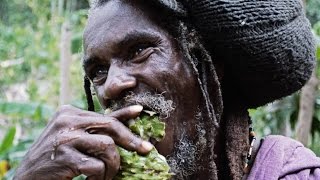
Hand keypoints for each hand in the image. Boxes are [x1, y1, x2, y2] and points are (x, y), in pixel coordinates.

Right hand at [14, 105, 152, 179]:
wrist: (29, 177)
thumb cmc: (56, 157)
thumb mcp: (74, 138)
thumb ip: (95, 130)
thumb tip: (125, 124)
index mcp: (69, 113)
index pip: (103, 114)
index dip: (125, 114)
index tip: (140, 111)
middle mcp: (67, 121)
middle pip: (110, 126)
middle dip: (131, 140)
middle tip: (145, 150)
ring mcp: (65, 138)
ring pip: (108, 146)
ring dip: (113, 165)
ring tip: (106, 176)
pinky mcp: (64, 156)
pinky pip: (96, 166)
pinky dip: (100, 177)